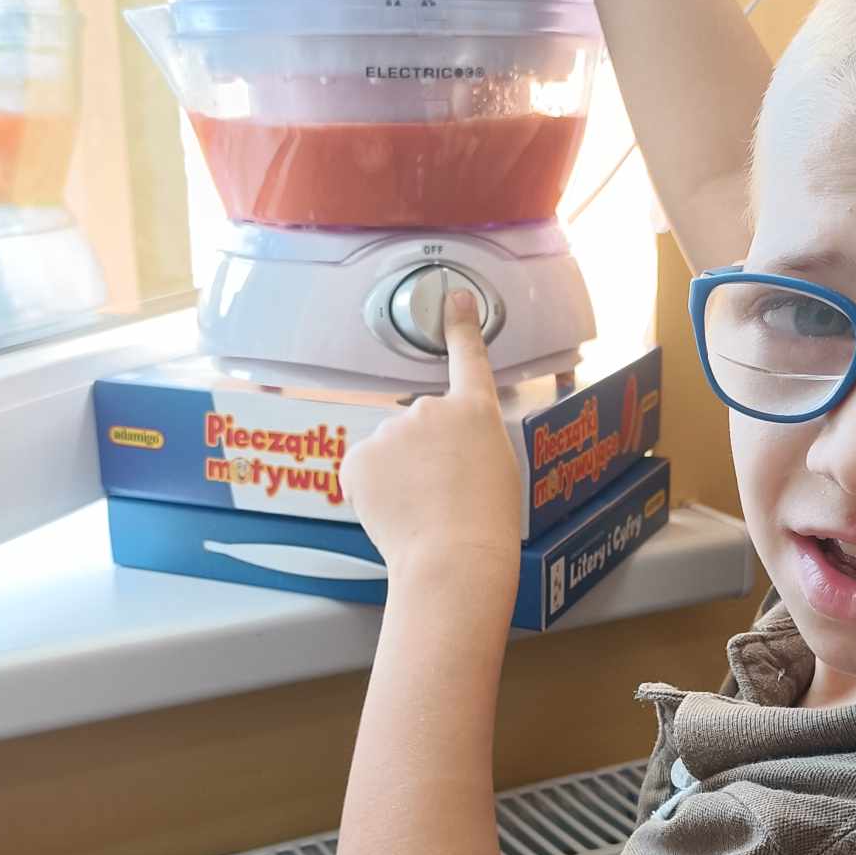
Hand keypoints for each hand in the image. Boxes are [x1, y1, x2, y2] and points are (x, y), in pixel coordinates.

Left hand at [342, 289, 522, 589]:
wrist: (454, 556)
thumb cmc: (486, 525)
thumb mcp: (498, 471)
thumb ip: (467, 444)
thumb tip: (436, 452)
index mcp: (476, 411)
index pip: (468, 357)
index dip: (460, 326)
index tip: (453, 297)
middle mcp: (431, 409)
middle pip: (420, 428)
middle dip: (423, 455)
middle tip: (442, 496)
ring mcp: (391, 431)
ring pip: (389, 452)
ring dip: (398, 476)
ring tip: (420, 511)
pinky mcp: (358, 457)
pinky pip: (363, 472)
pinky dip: (371, 492)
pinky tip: (393, 513)